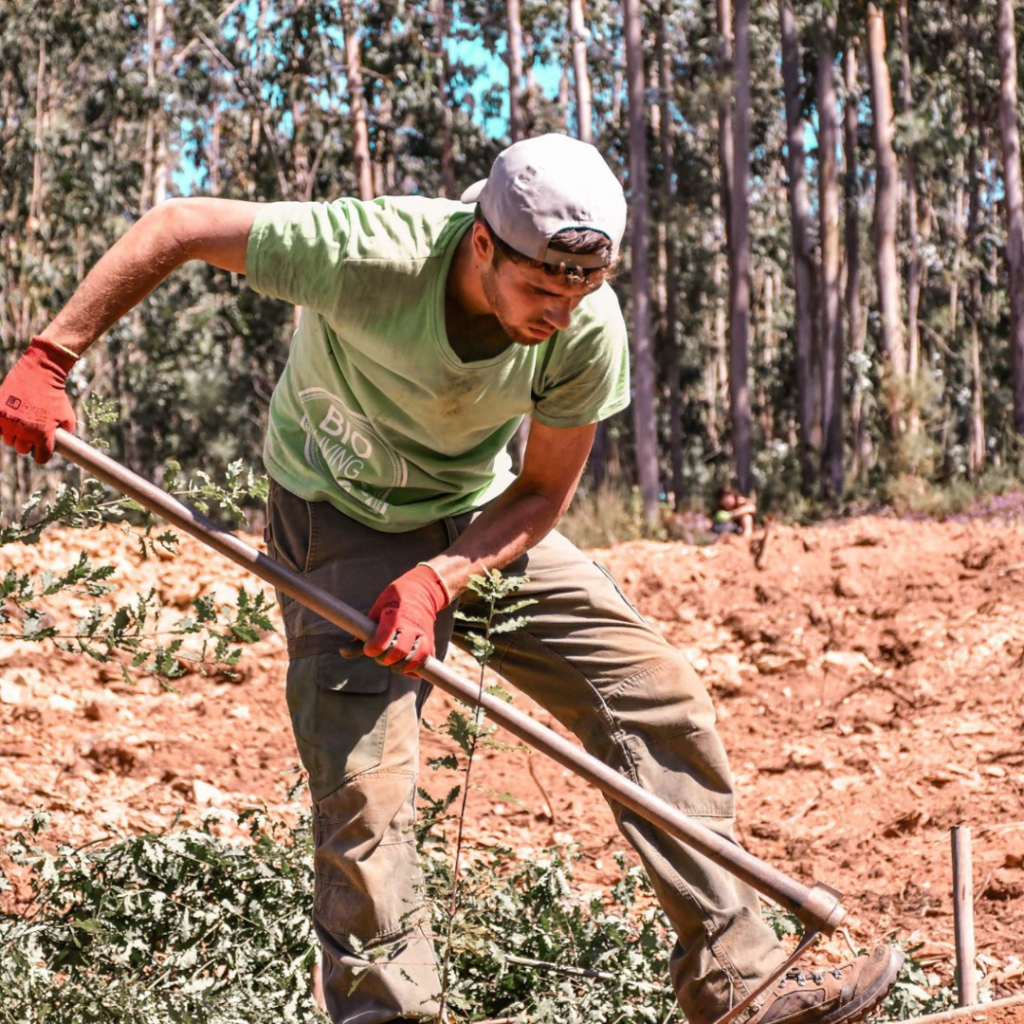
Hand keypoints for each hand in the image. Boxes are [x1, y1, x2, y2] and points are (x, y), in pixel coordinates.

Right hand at [0, 338, 77, 463]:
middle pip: (22, 450)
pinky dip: (4, 425)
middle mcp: (23, 430)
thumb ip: (65, 434)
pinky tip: (12, 417)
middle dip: (28, 444)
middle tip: (32, 434)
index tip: (43, 449)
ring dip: (15, 435)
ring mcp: (8, 421)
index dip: (43, 454)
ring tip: (22, 423)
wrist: (40, 373)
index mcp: (42, 434)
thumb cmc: (56, 396)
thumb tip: (58, 445)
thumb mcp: (67, 417)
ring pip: (9, 440)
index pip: (41, 458)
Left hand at [348, 564, 449, 675]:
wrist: (424, 589)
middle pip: (400, 652)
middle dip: (386, 659)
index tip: (369, 649)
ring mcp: (424, 634)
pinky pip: (426, 660)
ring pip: (416, 658)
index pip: (383, 640)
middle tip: (381, 656)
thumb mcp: (378, 608)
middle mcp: (411, 627)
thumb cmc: (396, 597)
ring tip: (393, 663)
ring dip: (402, 666)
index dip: (373, 649)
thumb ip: (365, 629)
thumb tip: (347, 649)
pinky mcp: (431, 641)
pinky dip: (416, 667)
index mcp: (395, 616)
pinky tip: (407, 665)